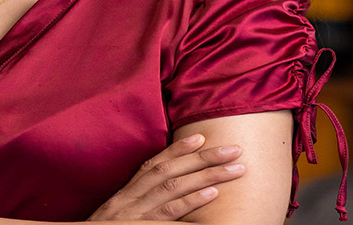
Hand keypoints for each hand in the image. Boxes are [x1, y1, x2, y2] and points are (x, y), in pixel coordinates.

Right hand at [87, 134, 246, 221]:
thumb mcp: (117, 216)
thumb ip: (138, 204)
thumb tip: (164, 194)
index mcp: (125, 194)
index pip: (153, 165)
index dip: (177, 150)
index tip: (202, 137)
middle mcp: (130, 199)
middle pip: (169, 171)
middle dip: (203, 158)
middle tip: (234, 150)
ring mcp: (135, 213)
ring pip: (173, 187)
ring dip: (207, 175)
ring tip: (235, 169)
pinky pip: (168, 213)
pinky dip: (191, 202)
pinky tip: (212, 194)